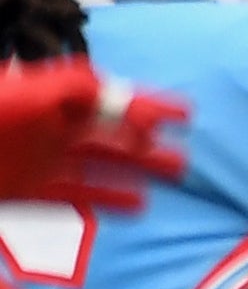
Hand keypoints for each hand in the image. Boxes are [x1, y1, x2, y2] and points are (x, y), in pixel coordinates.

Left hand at [0, 61, 181, 206]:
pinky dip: (110, 198)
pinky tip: (138, 202)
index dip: (147, 105)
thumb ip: (66, 86)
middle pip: (113, 134)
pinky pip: (80, 193)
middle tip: (183, 153)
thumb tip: (105, 86)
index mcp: (52, 102)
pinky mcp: (33, 189)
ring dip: (140, 168)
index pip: (110, 101)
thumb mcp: (23, 92)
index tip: (182, 113)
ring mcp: (45, 160)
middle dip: (151, 142)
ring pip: (104, 164)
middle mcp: (53, 129)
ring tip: (173, 174)